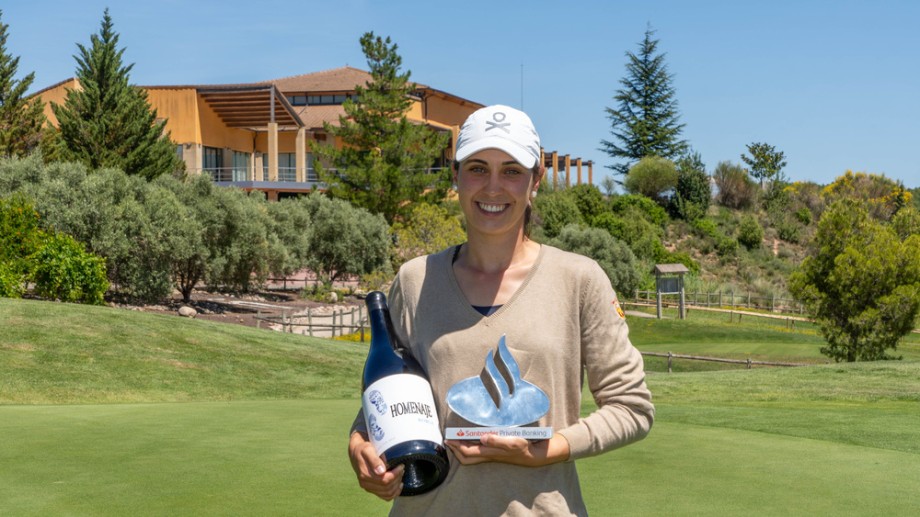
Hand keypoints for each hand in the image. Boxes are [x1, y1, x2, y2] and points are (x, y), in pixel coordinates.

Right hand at [348, 431, 403, 500]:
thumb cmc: (363, 450)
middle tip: (401, 469)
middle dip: (397, 478)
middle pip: (387, 488)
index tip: (401, 466)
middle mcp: (366, 484)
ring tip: (400, 475)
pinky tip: (398, 485)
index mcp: (365, 475)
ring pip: (387, 494)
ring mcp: (368, 488)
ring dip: (397, 486)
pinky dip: (394, 493)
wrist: (356, 453)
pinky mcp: (372, 489)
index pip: (384, 480)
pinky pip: (385, 497)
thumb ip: (374, 460)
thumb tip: (381, 471)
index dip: (395, 474)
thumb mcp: (368, 450)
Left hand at [445, 433, 569, 466]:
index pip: (467, 452)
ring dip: (462, 449)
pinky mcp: (495, 452)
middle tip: (449, 440)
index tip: (449, 438)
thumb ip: (497, 440)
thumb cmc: (523, 447)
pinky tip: (471, 439)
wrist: (533, 454)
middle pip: (466, 458)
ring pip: (471, 456)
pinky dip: (470, 447)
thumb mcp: (512, 441)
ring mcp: (491, 454)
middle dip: (456, 450)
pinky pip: (477, 452)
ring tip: (457, 439)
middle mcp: (488, 455)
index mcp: (490, 452)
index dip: (456, 446)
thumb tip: (483, 438)